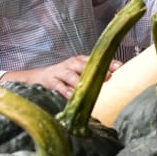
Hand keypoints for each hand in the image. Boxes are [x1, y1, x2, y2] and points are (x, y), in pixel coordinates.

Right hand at [3, 55, 120, 100]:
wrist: (36, 79)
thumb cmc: (63, 78)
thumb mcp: (77, 74)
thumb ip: (92, 77)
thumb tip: (113, 82)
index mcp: (80, 62)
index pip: (96, 60)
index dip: (108, 62)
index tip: (120, 67)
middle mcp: (71, 64)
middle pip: (84, 65)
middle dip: (96, 70)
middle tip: (108, 76)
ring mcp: (60, 72)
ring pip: (71, 75)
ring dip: (80, 80)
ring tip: (89, 86)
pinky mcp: (50, 81)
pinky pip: (58, 85)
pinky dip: (64, 90)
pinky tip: (71, 95)